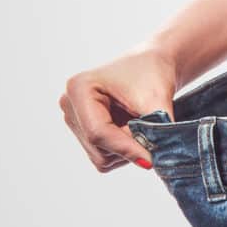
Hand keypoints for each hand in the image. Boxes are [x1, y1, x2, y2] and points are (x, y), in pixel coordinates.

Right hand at [58, 45, 177, 172]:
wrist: (152, 65)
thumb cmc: (153, 74)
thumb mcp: (157, 100)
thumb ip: (154, 130)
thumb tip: (153, 161)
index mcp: (79, 89)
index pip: (98, 132)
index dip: (126, 149)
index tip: (151, 160)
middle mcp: (69, 105)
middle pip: (97, 149)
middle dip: (128, 147)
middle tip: (152, 132)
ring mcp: (74, 119)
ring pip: (101, 157)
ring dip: (127, 149)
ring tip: (141, 123)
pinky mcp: (82, 131)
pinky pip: (104, 156)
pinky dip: (123, 149)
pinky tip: (132, 127)